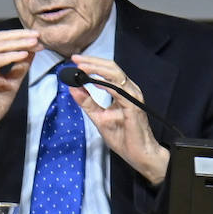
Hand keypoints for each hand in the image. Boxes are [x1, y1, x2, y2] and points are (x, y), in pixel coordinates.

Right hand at [0, 29, 40, 152]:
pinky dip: (11, 56)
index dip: (19, 36)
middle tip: (38, 36)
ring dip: (18, 43)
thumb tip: (31, 52)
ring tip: (34, 43)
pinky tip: (24, 54)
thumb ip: (19, 68)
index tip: (37, 38)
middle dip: (20, 36)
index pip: (1, 40)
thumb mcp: (11, 84)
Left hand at [66, 55, 169, 184]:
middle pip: (112, 68)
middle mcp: (130, 90)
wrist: (139, 154)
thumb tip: (73, 88)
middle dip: (92, 62)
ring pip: (116, 75)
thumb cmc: (123, 137)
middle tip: (75, 59)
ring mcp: (133, 97)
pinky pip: (119, 90)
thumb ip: (87, 102)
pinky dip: (105, 83)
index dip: (92, 63)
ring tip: (81, 67)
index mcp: (122, 91)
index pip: (107, 71)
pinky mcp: (133, 107)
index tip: (75, 61)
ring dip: (97, 69)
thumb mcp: (99, 117)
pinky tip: (93, 81)